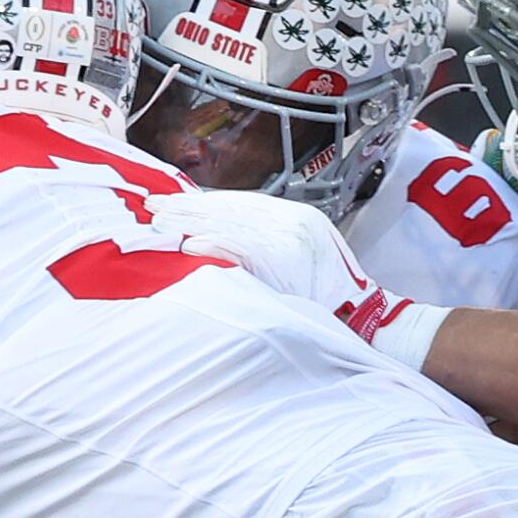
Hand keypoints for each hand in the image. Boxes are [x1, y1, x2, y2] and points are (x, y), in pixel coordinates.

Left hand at [141, 189, 373, 314]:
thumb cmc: (328, 295)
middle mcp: (293, 221)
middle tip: (153, 205)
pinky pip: (239, 250)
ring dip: (190, 223)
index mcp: (297, 217)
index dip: (204, 201)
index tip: (174, 200)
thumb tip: (219, 234)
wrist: (364, 317)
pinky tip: (188, 245)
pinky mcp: (281, 260)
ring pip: (228, 225)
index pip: (241, 202)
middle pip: (230, 208)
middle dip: (188, 206)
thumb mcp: (303, 254)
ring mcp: (288, 239)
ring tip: (158, 223)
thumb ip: (267, 240)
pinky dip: (212, 245)